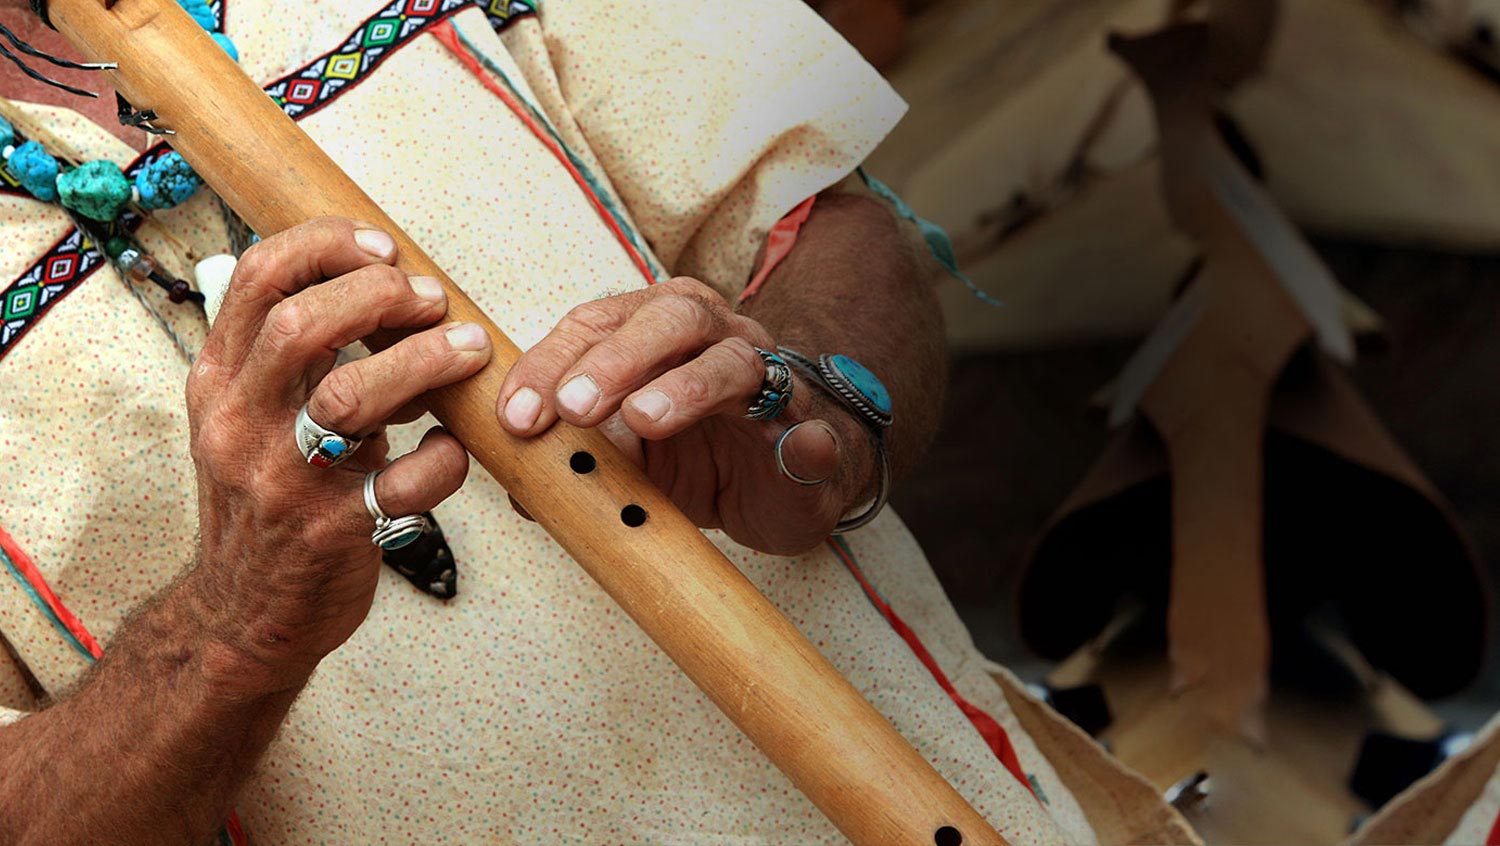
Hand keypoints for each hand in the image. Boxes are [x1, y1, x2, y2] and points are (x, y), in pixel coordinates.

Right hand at [185, 217, 491, 689]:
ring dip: (425, 360)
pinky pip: (407, 481)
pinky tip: (454, 446)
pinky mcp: (335, 533)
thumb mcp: (248, 419)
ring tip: (467, 350)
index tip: (382, 248)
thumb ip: (289, 356)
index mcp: (219, 384)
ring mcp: (285, 482)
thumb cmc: (264, 505)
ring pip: (352, 396)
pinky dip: (447, 455)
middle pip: (302, 324)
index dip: (327, 246)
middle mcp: (241, 426)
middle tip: (432, 299)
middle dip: (381, 294)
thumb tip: (373, 285)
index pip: (258, 279)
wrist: (244, 615)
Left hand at [496, 277, 872, 554]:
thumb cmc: (699, 450)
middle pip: (668, 319)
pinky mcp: (814, 437)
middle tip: (573, 406)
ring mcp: (770, 382)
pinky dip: (807, 441)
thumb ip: (580, 455)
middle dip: (614, 360)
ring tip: (648, 419)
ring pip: (732, 363)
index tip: (516, 416)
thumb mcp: (629, 453)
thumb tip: (521, 485)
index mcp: (660, 330)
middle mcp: (716, 338)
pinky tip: (798, 449)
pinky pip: (815, 434)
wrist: (789, 478)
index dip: (552, 364)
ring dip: (688, 387)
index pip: (597, 325)